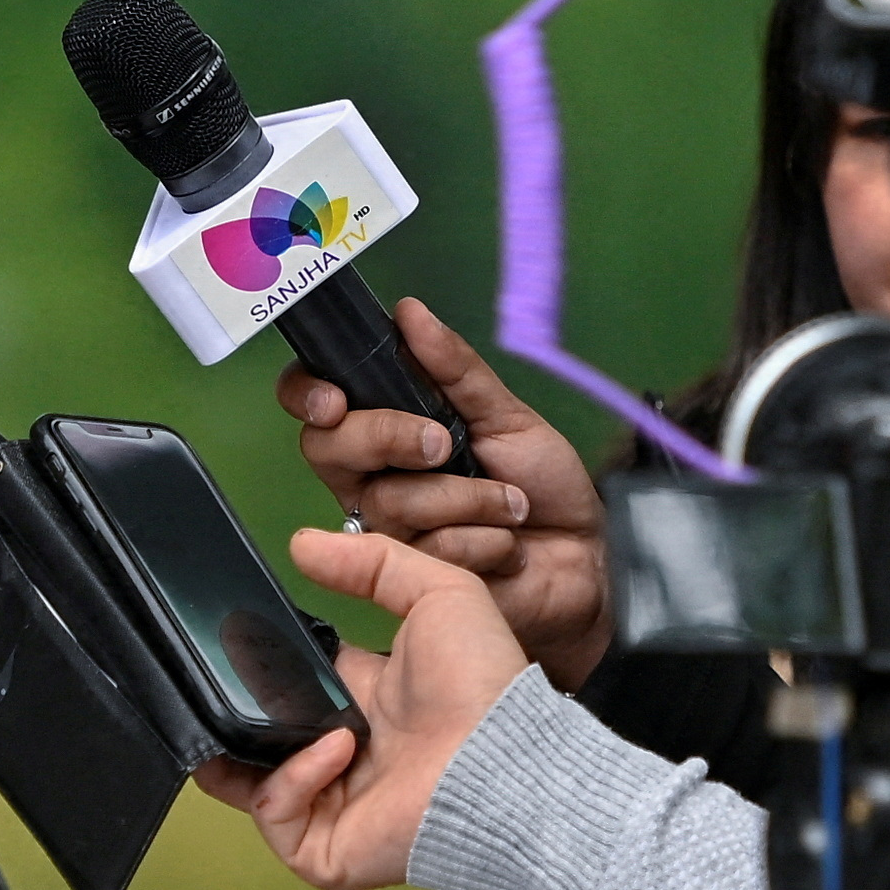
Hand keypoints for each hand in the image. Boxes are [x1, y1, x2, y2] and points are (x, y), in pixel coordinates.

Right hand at [199, 524, 533, 889]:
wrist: (505, 759)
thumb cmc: (484, 684)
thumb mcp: (437, 594)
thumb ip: (373, 562)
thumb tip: (301, 542)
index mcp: (368, 701)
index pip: (297, 684)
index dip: (263, 663)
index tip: (234, 633)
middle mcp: (348, 754)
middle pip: (265, 738)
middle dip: (231, 712)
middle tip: (209, 679)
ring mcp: (335, 804)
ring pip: (254, 784)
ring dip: (238, 749)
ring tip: (234, 716)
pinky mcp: (328, 849)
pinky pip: (277, 814)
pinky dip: (290, 779)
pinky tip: (334, 749)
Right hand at [278, 299, 613, 685]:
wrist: (582, 556)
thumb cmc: (542, 483)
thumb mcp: (507, 415)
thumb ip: (455, 368)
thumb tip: (408, 311)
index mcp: (387, 431)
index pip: (317, 404)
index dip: (307, 395)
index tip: (336, 399)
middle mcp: (376, 479)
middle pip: (330, 449)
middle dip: (387, 436)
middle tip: (443, 444)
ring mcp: (389, 532)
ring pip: (389, 501)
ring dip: (469, 497)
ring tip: (512, 504)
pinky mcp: (412, 578)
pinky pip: (427, 547)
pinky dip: (483, 538)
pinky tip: (508, 544)